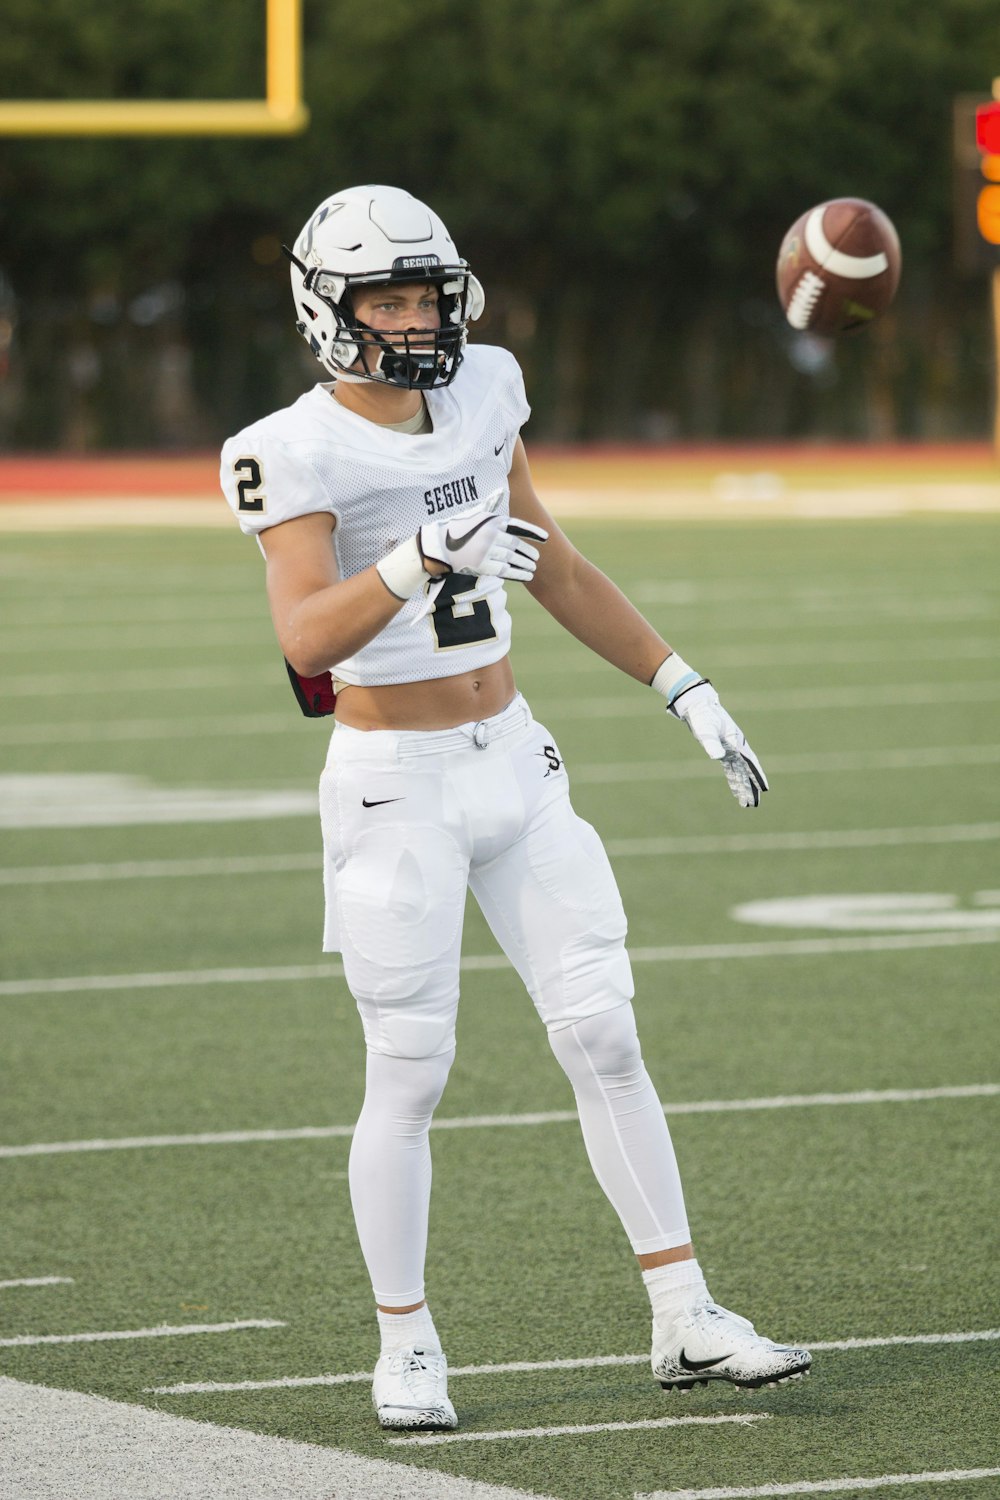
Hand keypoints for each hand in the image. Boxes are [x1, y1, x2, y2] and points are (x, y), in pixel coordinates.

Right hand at [417, 501, 546, 581]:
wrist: (439, 545)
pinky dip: (519, 574)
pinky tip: (528, 576)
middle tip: (536, 557)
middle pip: (517, 545)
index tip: (546, 538)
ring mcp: (487, 551)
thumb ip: (490, 504)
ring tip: (534, 568)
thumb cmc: (458, 527)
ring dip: (526, 564)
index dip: (534, 533)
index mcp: (492, 521)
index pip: (519, 526)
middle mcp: (491, 535)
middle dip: (528, 552)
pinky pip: (506, 571)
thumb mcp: (474, 513)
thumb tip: (500, 489)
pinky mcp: (482, 565)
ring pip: (513, 559)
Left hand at [670, 681, 768, 808]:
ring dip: (743, 786)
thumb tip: (718, 757)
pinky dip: (734, 779)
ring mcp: (731, 749)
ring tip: (746, 803)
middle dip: (751, 788)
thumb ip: (711, 743)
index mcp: (737, 742)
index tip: (765, 789)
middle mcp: (737, 747)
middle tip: (754, 804)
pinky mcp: (724, 750)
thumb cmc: (703, 716)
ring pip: (740, 772)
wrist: (698, 706)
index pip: (750, 763)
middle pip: (747, 771)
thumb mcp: (705, 730)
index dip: (758, 776)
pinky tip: (736, 789)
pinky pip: (732, 768)